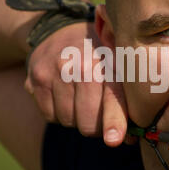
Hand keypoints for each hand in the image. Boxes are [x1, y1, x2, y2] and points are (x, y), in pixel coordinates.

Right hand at [24, 22, 135, 146]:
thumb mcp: (119, 66)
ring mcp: (56, 72)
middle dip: (96, 127)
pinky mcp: (37, 79)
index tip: (113, 140)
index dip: (114, 121)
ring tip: (80, 98)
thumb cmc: (98, 54)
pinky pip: (50, 116)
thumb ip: (127, 101)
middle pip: (88, 122)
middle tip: (100, 114)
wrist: (60, 29)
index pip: (112, 97)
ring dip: (76, 118)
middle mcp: (80, 65)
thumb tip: (131, 140)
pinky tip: (63, 95)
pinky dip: (58, 113)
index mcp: (109, 61)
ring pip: (69, 121)